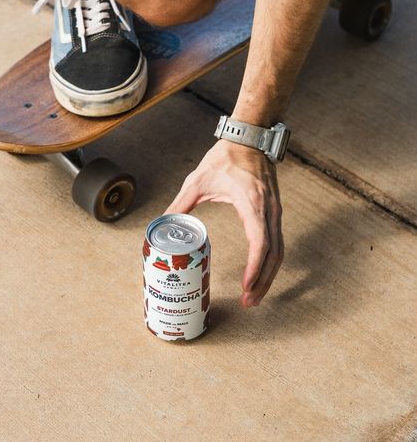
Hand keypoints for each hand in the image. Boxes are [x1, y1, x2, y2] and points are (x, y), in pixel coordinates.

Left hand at [165, 139, 283, 307]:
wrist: (249, 138)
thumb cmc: (225, 157)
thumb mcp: (197, 181)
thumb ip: (180, 205)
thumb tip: (162, 225)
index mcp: (253, 203)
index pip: (261, 243)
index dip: (255, 268)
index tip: (246, 286)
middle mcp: (269, 210)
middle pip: (274, 254)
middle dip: (263, 281)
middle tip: (249, 302)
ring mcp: (275, 212)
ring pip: (279, 251)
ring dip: (268, 275)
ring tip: (254, 296)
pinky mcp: (274, 212)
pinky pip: (277, 242)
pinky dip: (270, 262)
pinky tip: (259, 275)